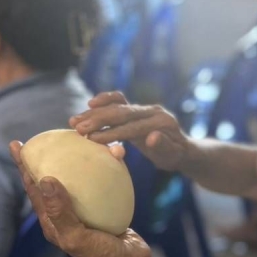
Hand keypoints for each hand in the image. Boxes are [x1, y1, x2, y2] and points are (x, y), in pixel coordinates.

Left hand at [9, 141, 152, 256]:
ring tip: (77, 141)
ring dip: (75, 160)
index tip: (17, 144)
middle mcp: (66, 213)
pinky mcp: (106, 208)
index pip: (33, 188)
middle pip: (51, 180)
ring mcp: (86, 210)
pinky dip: (102, 168)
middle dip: (42, 159)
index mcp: (53, 221)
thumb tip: (45, 179)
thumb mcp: (76, 236)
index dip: (24, 166)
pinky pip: (101, 183)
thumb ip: (60, 210)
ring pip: (77, 179)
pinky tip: (109, 156)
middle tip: (40, 138)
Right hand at [69, 91, 190, 171]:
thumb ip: (163, 146)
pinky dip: (105, 101)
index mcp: (161, 121)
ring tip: (75, 120)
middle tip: (78, 127)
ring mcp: (144, 108)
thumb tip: (152, 137)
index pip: (133, 127)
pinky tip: (90, 104)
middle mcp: (152, 110)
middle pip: (122, 112)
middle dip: (98, 119)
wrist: (182, 147)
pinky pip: (120, 101)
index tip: (92, 139)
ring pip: (118, 105)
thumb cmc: (176, 155)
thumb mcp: (173, 155)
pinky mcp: (137, 109)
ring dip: (95, 112)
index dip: (112, 132)